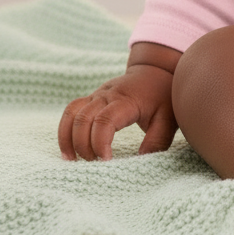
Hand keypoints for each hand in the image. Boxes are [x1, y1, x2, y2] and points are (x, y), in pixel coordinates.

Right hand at [58, 42, 181, 160]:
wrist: (155, 71)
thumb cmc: (163, 97)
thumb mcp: (168, 119)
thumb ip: (157, 140)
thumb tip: (140, 160)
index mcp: (126, 101)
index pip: (105, 121)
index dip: (100, 142)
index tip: (107, 160)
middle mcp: (107, 95)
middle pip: (84, 119)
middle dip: (84, 144)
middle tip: (95, 163)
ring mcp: (96, 95)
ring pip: (72, 114)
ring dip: (68, 138)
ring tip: (73, 160)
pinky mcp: (90, 98)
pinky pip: (70, 112)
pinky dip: (65, 130)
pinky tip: (68, 150)